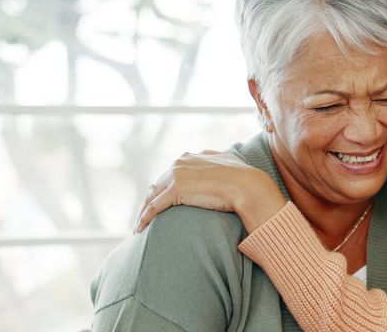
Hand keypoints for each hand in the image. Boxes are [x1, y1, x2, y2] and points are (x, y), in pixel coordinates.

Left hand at [134, 150, 282, 233]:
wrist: (247, 186)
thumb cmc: (242, 176)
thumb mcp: (227, 160)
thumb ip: (215, 158)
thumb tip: (213, 156)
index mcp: (189, 157)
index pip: (169, 174)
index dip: (164, 188)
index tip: (162, 200)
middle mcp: (178, 163)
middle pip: (157, 184)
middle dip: (151, 199)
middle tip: (146, 216)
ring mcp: (176, 176)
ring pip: (152, 196)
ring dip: (143, 211)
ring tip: (140, 226)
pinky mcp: (176, 191)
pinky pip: (153, 207)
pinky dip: (144, 218)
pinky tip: (139, 229)